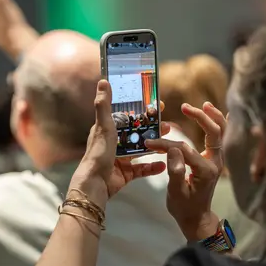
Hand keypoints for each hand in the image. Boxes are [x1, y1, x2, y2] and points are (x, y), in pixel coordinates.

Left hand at [69, 81, 166, 208]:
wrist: (95, 184)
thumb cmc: (98, 154)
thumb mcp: (103, 126)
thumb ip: (104, 105)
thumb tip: (103, 81)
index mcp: (108, 130)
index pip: (128, 115)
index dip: (142, 110)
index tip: (158, 106)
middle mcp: (114, 143)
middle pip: (138, 132)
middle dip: (153, 129)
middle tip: (168, 126)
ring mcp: (120, 159)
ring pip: (142, 149)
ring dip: (156, 145)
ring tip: (170, 143)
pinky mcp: (125, 174)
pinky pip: (142, 169)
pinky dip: (153, 167)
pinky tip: (164, 164)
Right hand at [146, 102, 226, 240]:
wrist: (196, 217)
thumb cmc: (184, 207)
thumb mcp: (175, 192)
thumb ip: (175, 171)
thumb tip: (173, 149)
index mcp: (206, 170)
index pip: (185, 149)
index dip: (167, 144)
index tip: (151, 142)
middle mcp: (216, 162)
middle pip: (215, 132)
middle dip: (201, 117)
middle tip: (185, 107)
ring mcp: (217, 159)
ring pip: (221, 132)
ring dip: (213, 117)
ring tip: (204, 105)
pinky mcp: (214, 158)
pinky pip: (220, 137)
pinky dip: (219, 123)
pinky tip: (216, 113)